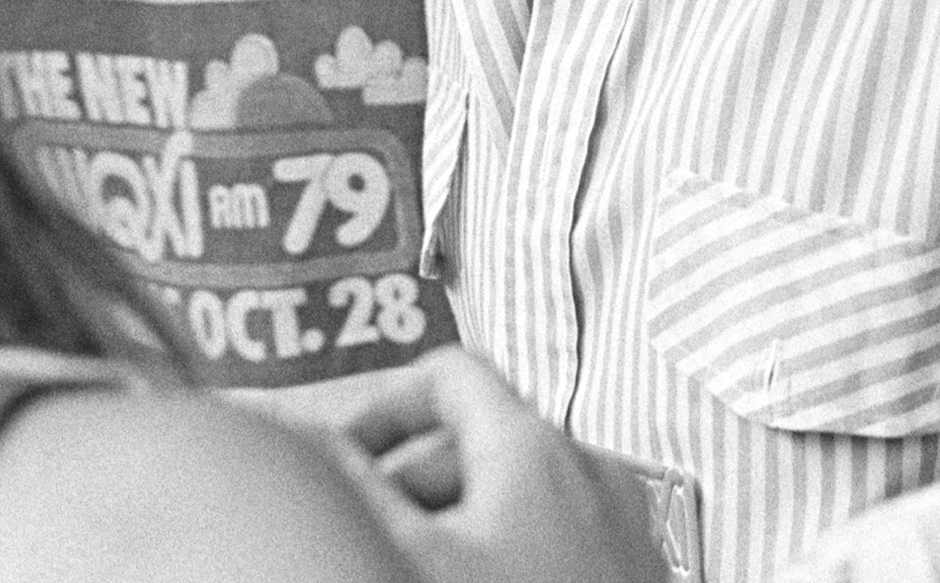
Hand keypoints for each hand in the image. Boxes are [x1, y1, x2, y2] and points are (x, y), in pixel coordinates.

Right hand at [324, 347, 666, 582]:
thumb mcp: (421, 560)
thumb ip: (355, 488)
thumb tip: (307, 442)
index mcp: (536, 447)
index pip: (448, 376)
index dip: (383, 407)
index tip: (346, 453)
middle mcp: (589, 471)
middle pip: (478, 439)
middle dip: (410, 481)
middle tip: (369, 529)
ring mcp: (618, 523)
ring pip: (515, 494)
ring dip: (456, 522)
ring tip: (417, 571)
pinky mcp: (631, 570)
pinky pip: (555, 534)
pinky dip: (505, 551)